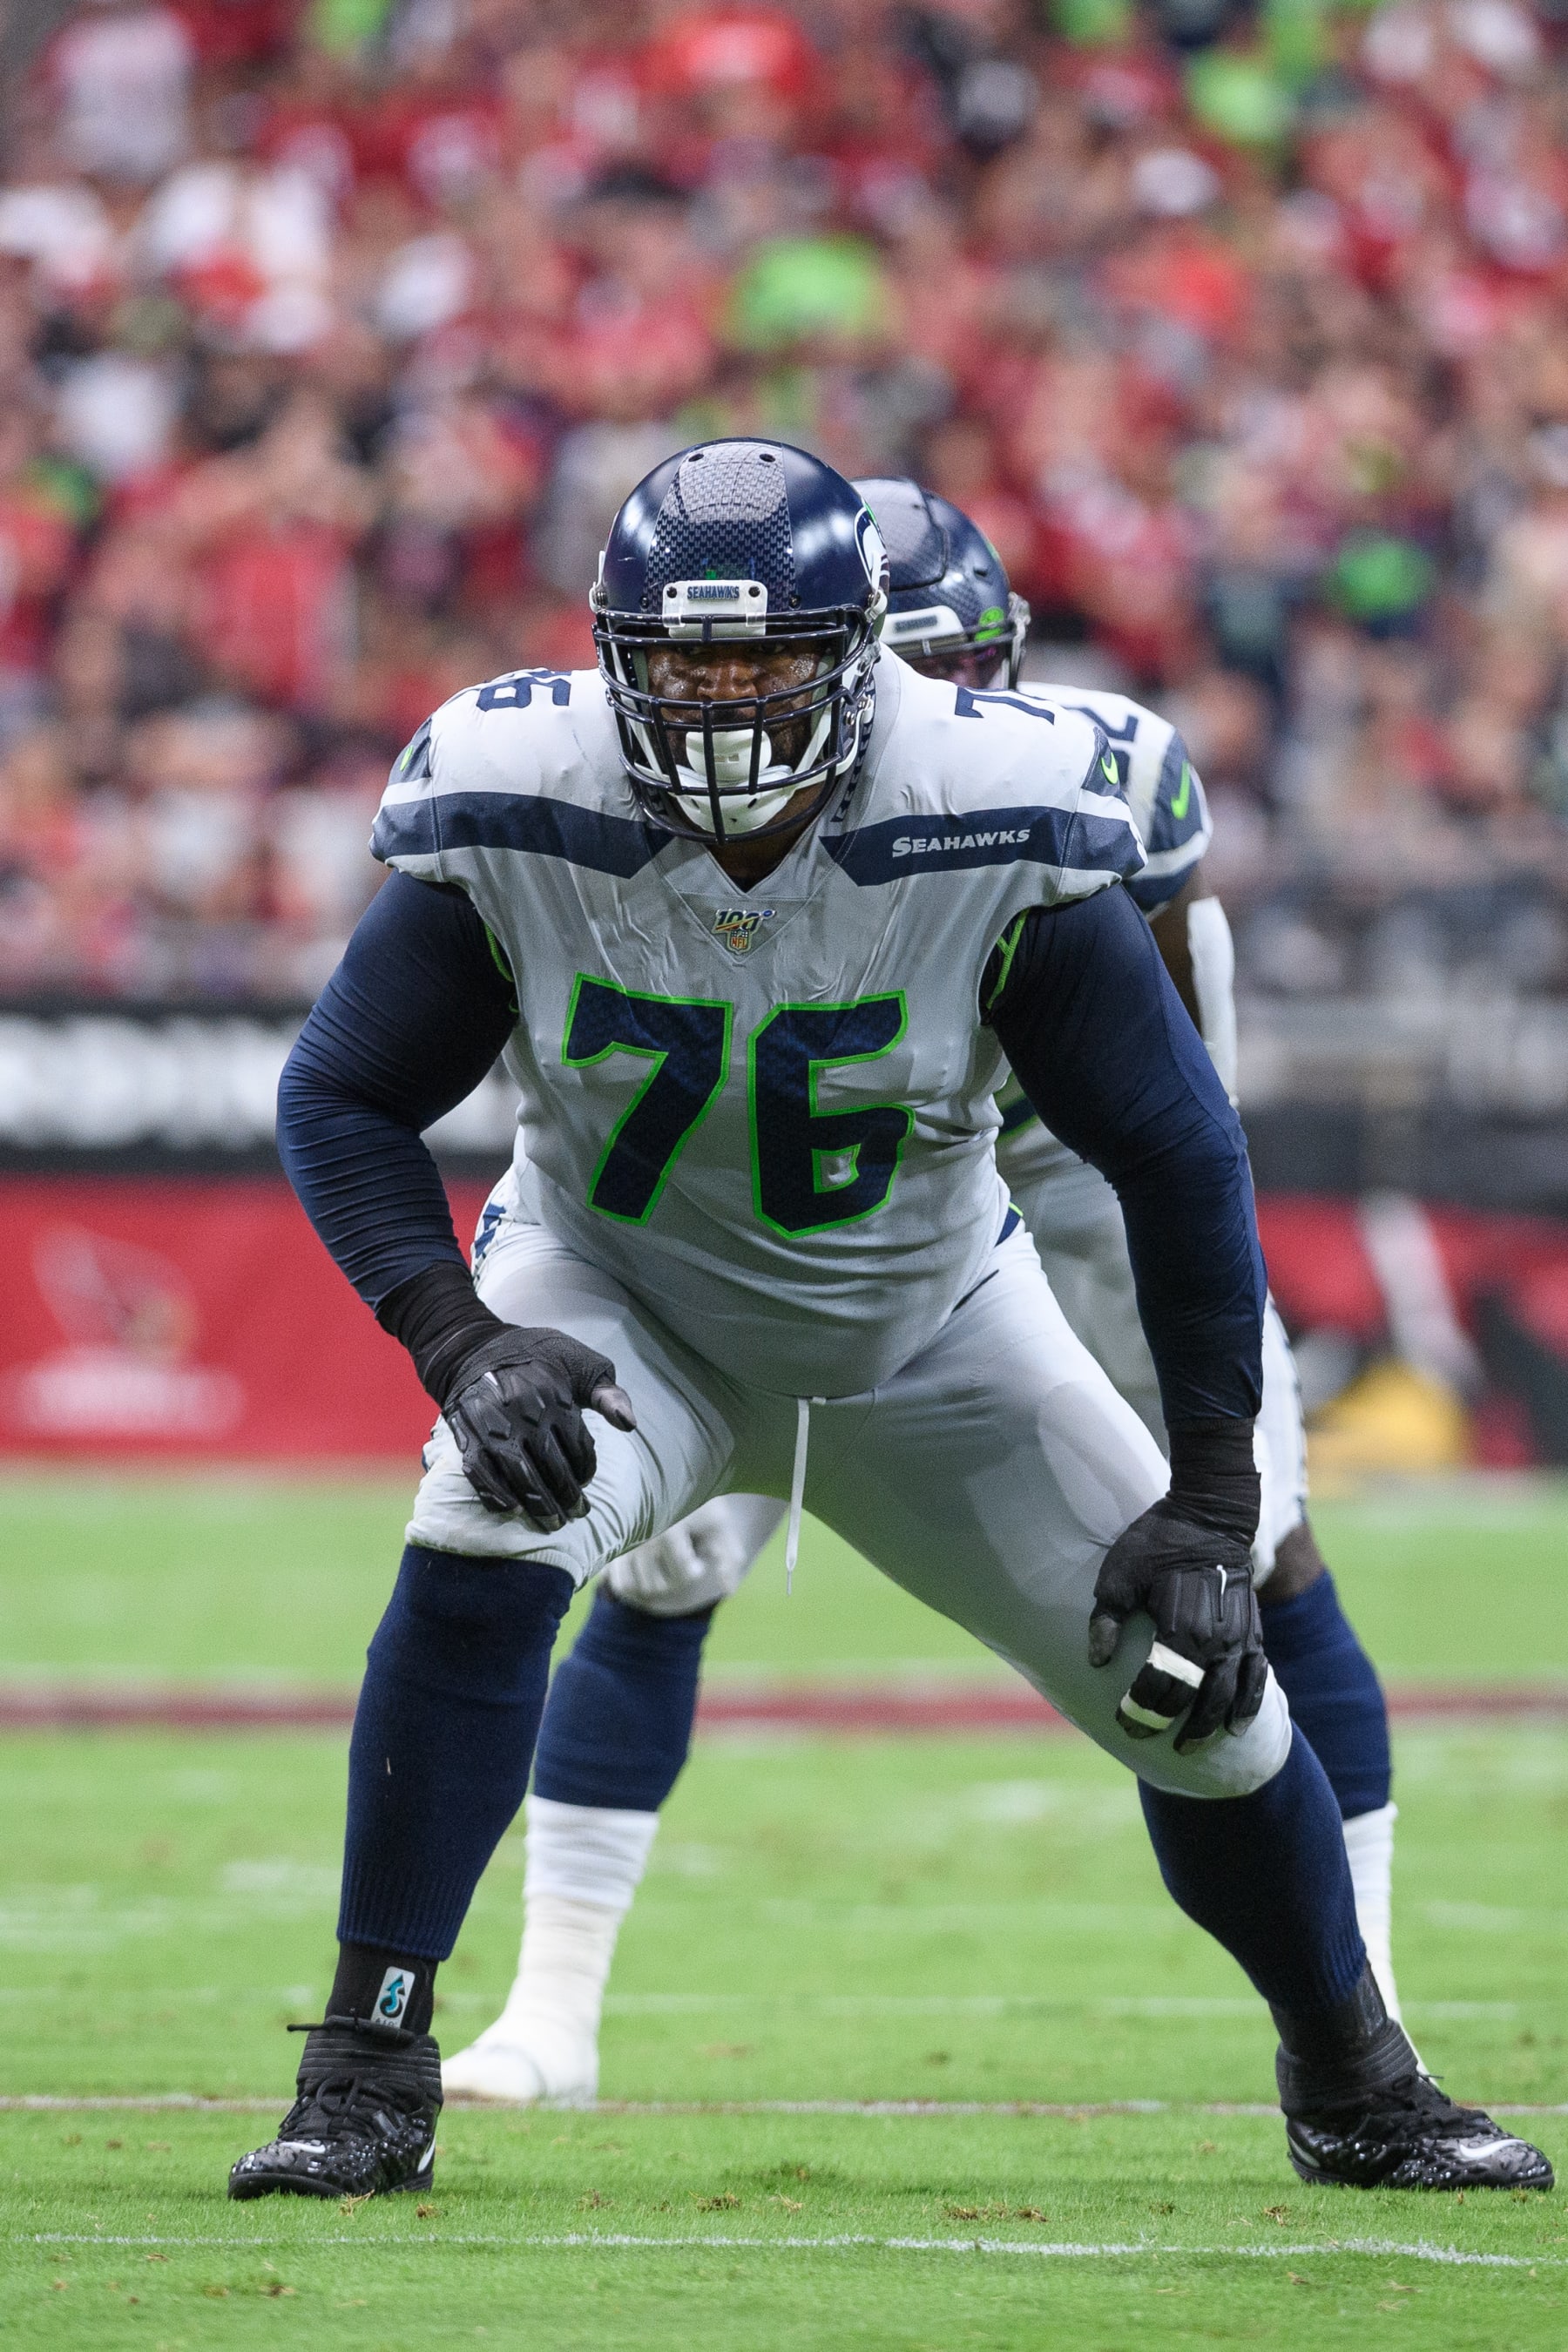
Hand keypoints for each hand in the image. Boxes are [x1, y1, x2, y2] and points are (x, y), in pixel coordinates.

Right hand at [444, 1326, 636, 1528]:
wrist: (473, 1348)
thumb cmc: (537, 1357)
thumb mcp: (580, 1364)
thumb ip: (607, 1394)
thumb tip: (629, 1424)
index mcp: (555, 1396)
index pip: (578, 1447)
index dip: (586, 1469)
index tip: (586, 1482)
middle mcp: (523, 1413)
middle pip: (551, 1467)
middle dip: (567, 1497)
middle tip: (577, 1515)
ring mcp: (492, 1426)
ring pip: (519, 1476)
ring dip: (538, 1505)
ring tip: (552, 1522)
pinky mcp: (466, 1435)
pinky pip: (480, 1473)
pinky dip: (495, 1495)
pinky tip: (512, 1509)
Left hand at [1088, 1501, 1265, 1751]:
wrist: (1212, 1514)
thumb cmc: (1158, 1540)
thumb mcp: (1119, 1572)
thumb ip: (1107, 1618)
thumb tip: (1096, 1660)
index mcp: (1179, 1627)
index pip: (1158, 1684)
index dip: (1140, 1707)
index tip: (1123, 1721)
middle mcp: (1213, 1640)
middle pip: (1193, 1697)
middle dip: (1169, 1722)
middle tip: (1150, 1739)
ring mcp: (1238, 1637)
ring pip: (1227, 1695)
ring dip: (1210, 1724)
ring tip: (1193, 1747)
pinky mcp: (1254, 1630)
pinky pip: (1257, 1676)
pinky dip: (1249, 1703)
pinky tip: (1237, 1725)